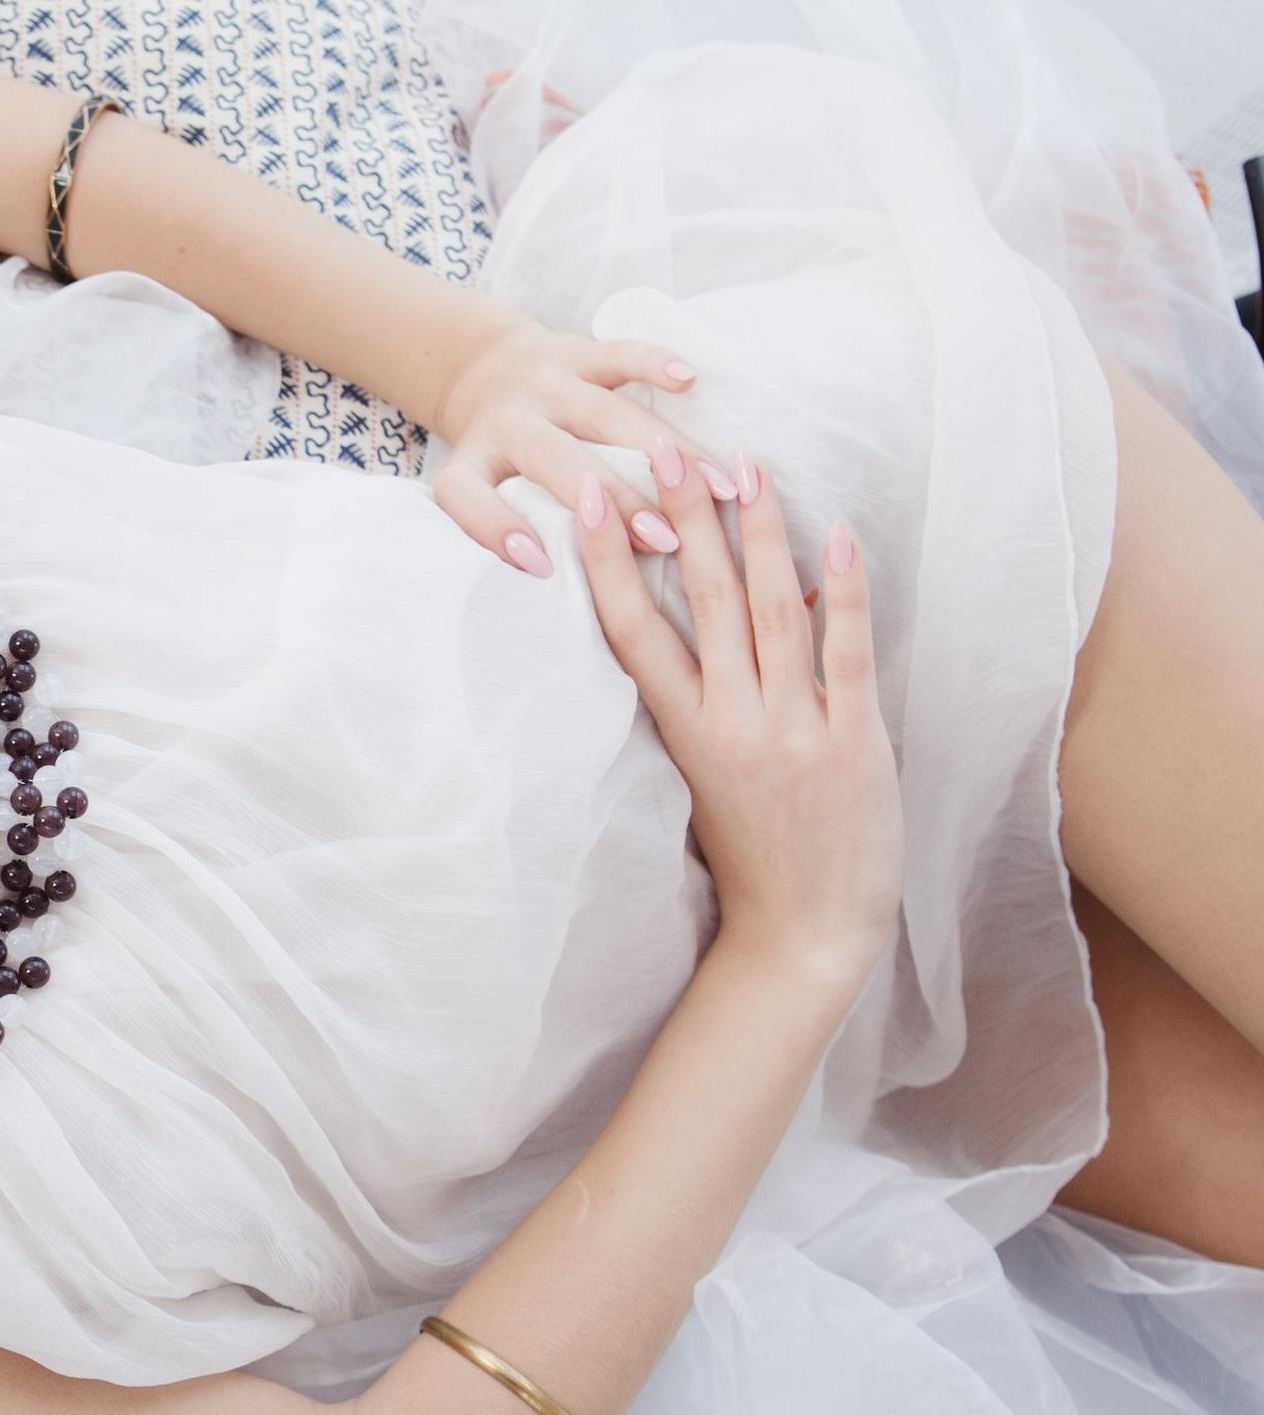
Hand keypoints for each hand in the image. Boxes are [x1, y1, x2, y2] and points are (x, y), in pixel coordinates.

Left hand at [429, 318, 723, 578]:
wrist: (482, 373)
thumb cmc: (494, 459)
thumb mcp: (475, 494)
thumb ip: (500, 531)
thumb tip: (557, 585)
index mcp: (473, 466)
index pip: (469, 499)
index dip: (499, 530)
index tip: (541, 566)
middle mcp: (507, 423)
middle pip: (558, 460)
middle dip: (613, 501)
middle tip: (664, 540)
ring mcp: (545, 384)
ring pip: (603, 415)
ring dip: (658, 452)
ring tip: (712, 488)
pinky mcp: (578, 353)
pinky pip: (618, 354)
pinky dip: (653, 362)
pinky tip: (689, 380)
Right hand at [570, 448, 902, 996]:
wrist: (803, 935)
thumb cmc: (753, 858)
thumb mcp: (714, 775)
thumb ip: (719, 699)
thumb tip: (760, 604)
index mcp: (684, 733)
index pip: (632, 632)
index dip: (609, 562)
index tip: (592, 501)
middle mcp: (730, 725)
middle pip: (699, 604)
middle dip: (683, 520)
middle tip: (665, 449)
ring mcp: (791, 732)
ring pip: (768, 613)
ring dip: (757, 534)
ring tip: (746, 467)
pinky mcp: (851, 745)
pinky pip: (843, 655)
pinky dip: (840, 594)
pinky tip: (835, 538)